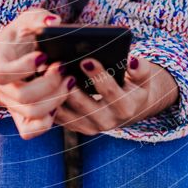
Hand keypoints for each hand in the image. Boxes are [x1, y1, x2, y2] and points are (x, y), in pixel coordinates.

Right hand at [0, 7, 74, 139]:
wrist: (12, 57)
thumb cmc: (21, 37)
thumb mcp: (26, 21)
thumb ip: (38, 18)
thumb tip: (54, 22)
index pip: (2, 74)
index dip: (24, 67)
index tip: (43, 55)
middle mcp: (2, 89)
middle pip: (23, 97)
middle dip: (49, 83)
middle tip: (63, 67)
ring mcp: (12, 105)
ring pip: (32, 114)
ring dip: (56, 99)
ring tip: (69, 80)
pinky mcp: (23, 117)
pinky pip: (31, 131)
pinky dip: (48, 121)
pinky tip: (60, 101)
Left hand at [52, 54, 178, 134]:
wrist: (131, 106)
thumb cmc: (135, 85)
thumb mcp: (143, 77)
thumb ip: (140, 69)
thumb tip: (132, 60)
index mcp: (126, 108)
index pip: (110, 92)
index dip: (99, 76)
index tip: (86, 60)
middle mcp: (108, 122)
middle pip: (84, 105)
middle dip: (71, 86)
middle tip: (58, 67)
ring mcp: (91, 128)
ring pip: (69, 113)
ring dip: (57, 95)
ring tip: (47, 74)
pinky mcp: (78, 128)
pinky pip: (60, 118)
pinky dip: (50, 103)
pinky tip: (43, 85)